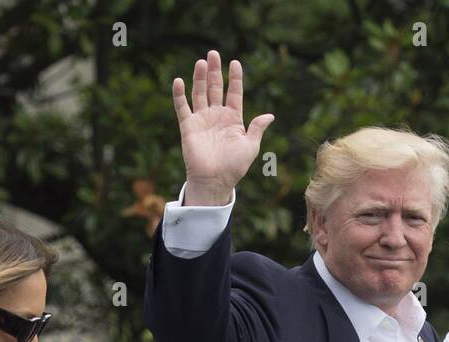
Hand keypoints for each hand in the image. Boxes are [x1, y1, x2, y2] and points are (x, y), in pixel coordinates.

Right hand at [172, 50, 273, 205]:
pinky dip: (179, 95)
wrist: (215, 181)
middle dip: (215, 71)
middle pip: (215, 88)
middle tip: (213, 53)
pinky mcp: (188, 127)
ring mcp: (202, 120)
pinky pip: (182, 108)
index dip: (235, 78)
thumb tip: (270, 115)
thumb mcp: (251, 146)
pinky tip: (179, 81)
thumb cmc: (234, 167)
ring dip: (200, 78)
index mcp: (233, 119)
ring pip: (200, 93)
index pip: (234, 93)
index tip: (235, 62)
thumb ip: (257, 129)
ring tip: (201, 62)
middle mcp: (217, 116)